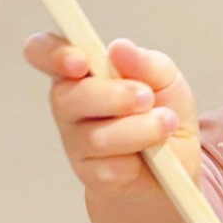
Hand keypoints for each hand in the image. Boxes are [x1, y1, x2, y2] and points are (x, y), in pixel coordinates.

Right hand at [23, 33, 200, 202]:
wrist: (180, 160)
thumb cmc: (163, 110)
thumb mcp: (165, 78)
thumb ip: (145, 62)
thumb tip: (119, 48)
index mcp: (79, 70)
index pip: (42, 52)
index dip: (52, 55)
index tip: (80, 62)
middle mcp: (69, 103)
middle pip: (68, 98)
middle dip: (114, 97)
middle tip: (147, 97)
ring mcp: (75, 141)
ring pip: (96, 137)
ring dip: (140, 130)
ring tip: (165, 124)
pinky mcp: (90, 174)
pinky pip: (110, 168)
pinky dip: (139, 161)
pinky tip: (151, 156)